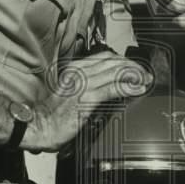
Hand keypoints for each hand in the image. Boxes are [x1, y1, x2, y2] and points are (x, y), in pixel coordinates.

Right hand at [26, 51, 152, 151]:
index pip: (105, 57)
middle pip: (113, 62)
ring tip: (145, 80)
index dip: (123, 61)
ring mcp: (83, 84)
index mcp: (74, 69)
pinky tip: (137, 89)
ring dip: (134, 75)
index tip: (134, 68)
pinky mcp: (87, 98)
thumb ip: (86, 86)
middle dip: (132, 66)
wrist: (39, 126)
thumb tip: (106, 86)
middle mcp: (79, 72)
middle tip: (144, 74)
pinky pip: (113, 87)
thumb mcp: (70, 93)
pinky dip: (128, 86)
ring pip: (116, 72)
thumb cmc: (51, 114)